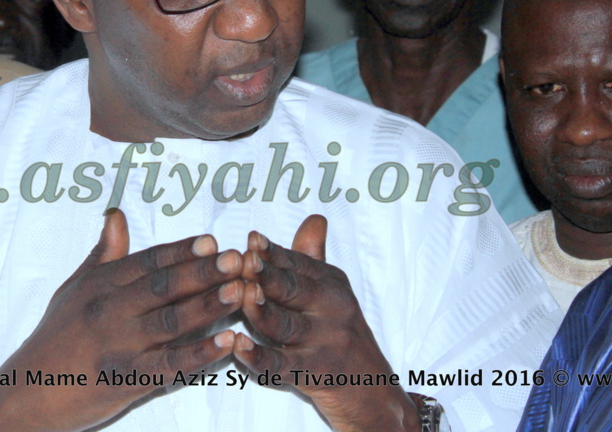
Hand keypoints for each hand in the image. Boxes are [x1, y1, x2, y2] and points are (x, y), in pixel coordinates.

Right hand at [0, 210, 244, 431]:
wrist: (26, 394)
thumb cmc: (53, 340)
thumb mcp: (72, 290)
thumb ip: (102, 256)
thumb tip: (117, 215)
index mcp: (99, 285)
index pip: (147, 262)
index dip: (181, 251)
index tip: (211, 241)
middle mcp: (108, 310)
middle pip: (163, 286)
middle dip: (203, 271)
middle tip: (238, 259)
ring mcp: (118, 346)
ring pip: (171, 321)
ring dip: (209, 306)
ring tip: (241, 291)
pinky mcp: (126, 379)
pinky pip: (170, 365)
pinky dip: (200, 354)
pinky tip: (227, 344)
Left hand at [235, 216, 419, 431]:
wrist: (374, 392)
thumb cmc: (342, 335)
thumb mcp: (334, 292)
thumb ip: (314, 258)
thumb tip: (314, 217)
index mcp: (331, 285)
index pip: (298, 265)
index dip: (273, 253)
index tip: (251, 239)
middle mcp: (331, 311)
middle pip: (293, 290)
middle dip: (267, 275)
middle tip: (243, 260)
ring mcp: (324, 344)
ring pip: (285, 326)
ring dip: (262, 311)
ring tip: (243, 294)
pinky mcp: (313, 376)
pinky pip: (280, 366)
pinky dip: (258, 357)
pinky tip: (238, 346)